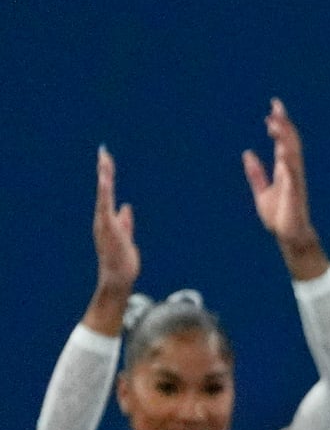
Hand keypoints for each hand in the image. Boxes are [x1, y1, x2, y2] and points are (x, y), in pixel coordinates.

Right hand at [92, 147, 138, 289]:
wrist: (118, 278)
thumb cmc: (122, 261)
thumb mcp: (126, 237)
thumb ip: (126, 222)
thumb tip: (126, 207)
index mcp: (108, 219)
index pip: (108, 193)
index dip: (108, 176)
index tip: (108, 160)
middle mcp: (102, 218)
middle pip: (104, 189)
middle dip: (104, 170)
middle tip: (104, 151)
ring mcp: (103, 222)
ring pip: (103, 195)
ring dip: (104, 177)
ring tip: (104, 159)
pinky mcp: (107, 228)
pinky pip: (105, 207)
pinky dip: (105, 193)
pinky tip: (105, 180)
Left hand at [242, 98, 317, 246]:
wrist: (289, 237)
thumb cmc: (279, 217)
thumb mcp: (262, 192)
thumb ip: (256, 174)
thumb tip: (247, 154)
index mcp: (284, 170)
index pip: (285, 141)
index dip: (280, 124)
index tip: (273, 107)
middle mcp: (292, 172)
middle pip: (290, 142)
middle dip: (284, 124)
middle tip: (275, 106)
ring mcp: (294, 182)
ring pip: (292, 154)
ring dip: (284, 138)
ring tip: (275, 123)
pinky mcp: (294, 194)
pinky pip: (292, 177)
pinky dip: (288, 165)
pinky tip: (282, 153)